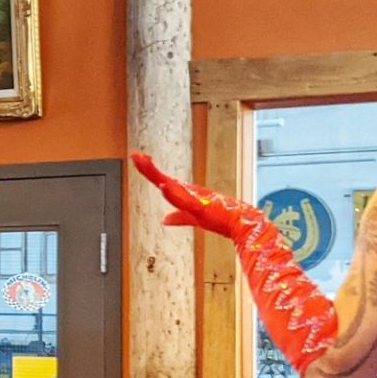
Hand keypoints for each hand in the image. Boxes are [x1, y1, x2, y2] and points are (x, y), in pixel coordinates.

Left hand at [130, 152, 247, 236]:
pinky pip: (185, 200)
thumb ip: (179, 218)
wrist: (241, 222)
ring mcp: (194, 199)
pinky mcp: (202, 208)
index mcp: (184, 194)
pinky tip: (164, 186)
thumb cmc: (222, 218)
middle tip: (135, 155)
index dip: (149, 170)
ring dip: (156, 174)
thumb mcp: (194, 218)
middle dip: (148, 168)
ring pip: (170, 185)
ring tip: (144, 162)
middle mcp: (188, 193)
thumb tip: (164, 219)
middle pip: (162, 178)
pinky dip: (174, 193)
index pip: (162, 180)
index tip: (138, 157)